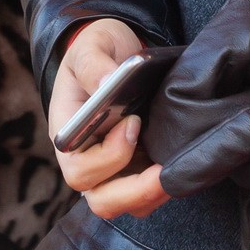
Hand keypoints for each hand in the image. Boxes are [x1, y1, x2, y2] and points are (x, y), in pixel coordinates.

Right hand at [50, 17, 168, 218]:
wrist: (117, 51)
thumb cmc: (98, 49)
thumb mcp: (92, 45)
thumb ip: (95, 63)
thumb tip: (108, 83)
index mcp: (68, 134)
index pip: (78, 169)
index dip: (107, 157)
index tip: (133, 123)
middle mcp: (86, 159)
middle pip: (101, 200)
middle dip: (135, 191)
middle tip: (163, 170)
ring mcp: (111, 169)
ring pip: (127, 204)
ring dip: (153, 194)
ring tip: (176, 170)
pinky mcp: (135, 169)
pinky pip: (147, 196)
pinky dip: (164, 188)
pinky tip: (180, 165)